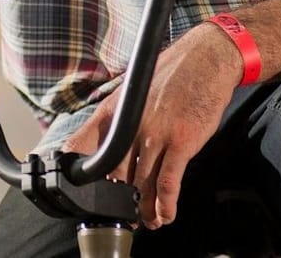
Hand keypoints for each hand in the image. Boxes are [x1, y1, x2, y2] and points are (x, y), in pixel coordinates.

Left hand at [63, 23, 243, 228]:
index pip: (81, 145)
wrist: (205, 59)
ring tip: (146, 221)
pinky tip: (166, 214)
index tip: (77, 191)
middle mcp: (130, 123)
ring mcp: (155, 133)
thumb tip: (106, 143)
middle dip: (115, 202)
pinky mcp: (181, 141)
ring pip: (141, 184)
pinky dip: (165, 205)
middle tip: (120, 216)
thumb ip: (118, 118)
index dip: (76, 172)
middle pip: (112, 174)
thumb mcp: (131, 89)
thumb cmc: (170, 74)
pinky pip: (168, 182)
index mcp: (113, 111)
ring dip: (143, 209)